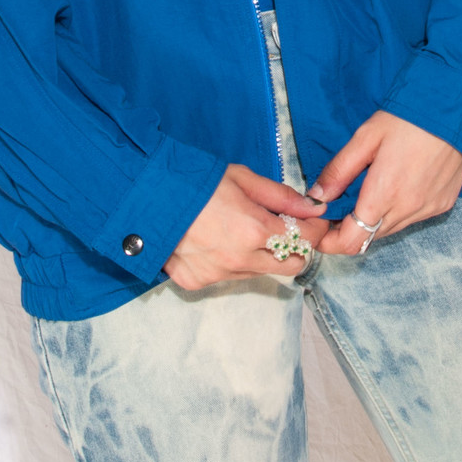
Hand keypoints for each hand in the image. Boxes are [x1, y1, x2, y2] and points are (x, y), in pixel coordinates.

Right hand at [164, 165, 327, 289]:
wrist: (145, 199)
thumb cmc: (195, 181)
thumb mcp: (242, 178)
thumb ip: (280, 196)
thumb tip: (313, 207)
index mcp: (254, 229)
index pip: (304, 239)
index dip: (316, 229)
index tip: (317, 221)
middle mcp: (240, 259)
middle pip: (291, 265)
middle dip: (296, 248)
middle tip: (285, 228)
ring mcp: (219, 275)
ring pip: (260, 272)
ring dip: (262, 255)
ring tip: (241, 229)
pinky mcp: (198, 283)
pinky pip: (229, 276)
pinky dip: (232, 262)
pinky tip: (216, 241)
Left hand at [310, 111, 461, 255]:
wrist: (457, 109)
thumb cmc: (408, 118)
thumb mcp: (366, 137)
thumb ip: (339, 171)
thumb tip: (315, 198)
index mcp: (384, 194)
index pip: (351, 242)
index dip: (329, 241)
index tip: (317, 228)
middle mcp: (407, 210)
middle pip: (368, 238)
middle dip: (348, 229)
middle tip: (336, 206)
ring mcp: (428, 210)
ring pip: (390, 229)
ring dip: (372, 221)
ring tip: (366, 192)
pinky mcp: (442, 205)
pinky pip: (411, 219)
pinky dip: (396, 211)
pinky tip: (396, 185)